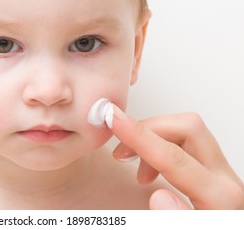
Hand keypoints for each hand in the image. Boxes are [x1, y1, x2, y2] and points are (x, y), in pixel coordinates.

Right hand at [109, 106, 243, 208]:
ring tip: (130, 162)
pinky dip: (159, 146)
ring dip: (152, 138)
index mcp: (221, 201)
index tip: (114, 120)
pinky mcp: (213, 174)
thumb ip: (174, 222)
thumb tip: (159, 197)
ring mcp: (221, 175)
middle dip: (148, 130)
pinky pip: (186, 143)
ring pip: (187, 131)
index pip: (174, 157)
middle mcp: (226, 181)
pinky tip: (147, 169)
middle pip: (189, 128)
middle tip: (120, 150)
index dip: (140, 136)